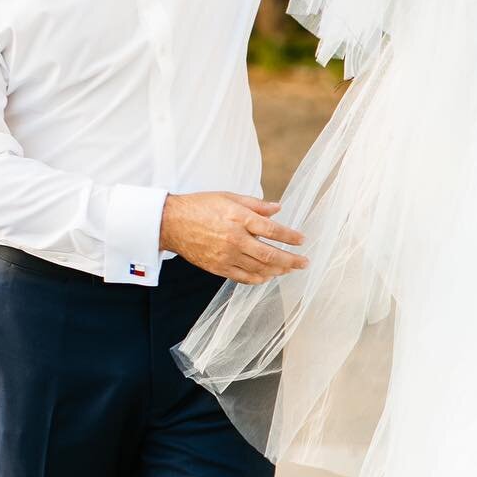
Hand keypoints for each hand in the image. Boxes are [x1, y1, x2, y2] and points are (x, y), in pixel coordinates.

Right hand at [159, 192, 308, 283]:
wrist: (171, 223)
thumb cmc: (201, 206)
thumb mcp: (229, 197)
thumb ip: (256, 204)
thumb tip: (278, 208)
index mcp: (239, 218)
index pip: (272, 230)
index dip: (290, 237)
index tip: (302, 240)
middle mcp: (235, 239)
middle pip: (270, 255)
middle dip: (291, 260)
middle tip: (305, 262)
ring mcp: (226, 256)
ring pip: (259, 269)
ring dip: (279, 271)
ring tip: (290, 269)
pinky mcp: (218, 268)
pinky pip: (244, 277)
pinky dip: (259, 279)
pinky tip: (268, 277)